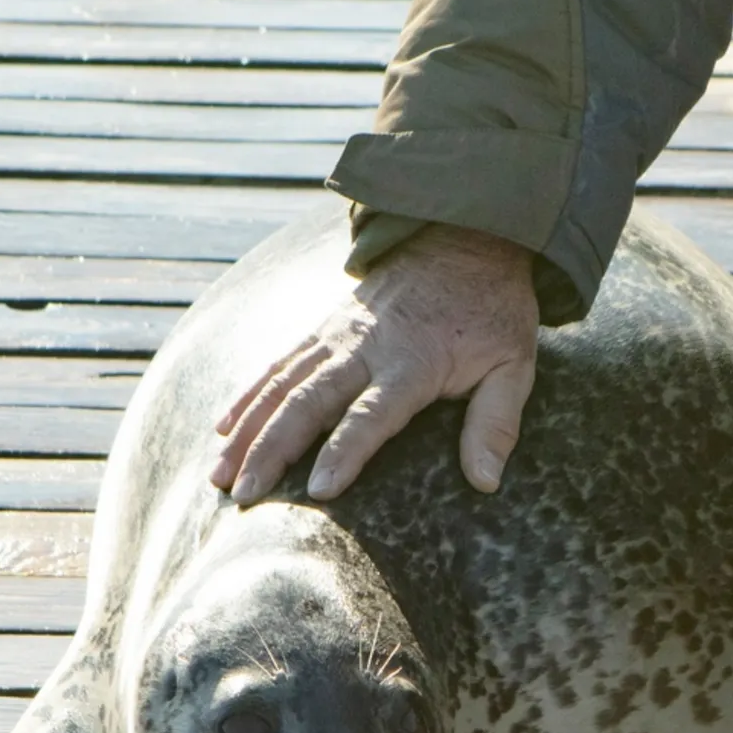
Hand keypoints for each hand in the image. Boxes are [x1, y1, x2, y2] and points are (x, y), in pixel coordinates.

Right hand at [210, 223, 538, 503]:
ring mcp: (336, 335)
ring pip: (280, 384)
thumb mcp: (514, 366)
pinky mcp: (322, 329)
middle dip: (272, 449)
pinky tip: (223, 429)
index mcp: (413, 362)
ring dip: (248, 431)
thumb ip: (496, 424)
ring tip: (218, 475)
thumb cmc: (492, 313)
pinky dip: (246, 396)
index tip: (319, 490)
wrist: (465, 239)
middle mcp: (364, 347)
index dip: (345, 451)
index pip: (371, 414)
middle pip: (307, 400)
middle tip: (243, 494)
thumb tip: (485, 482)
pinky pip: (275, 363)